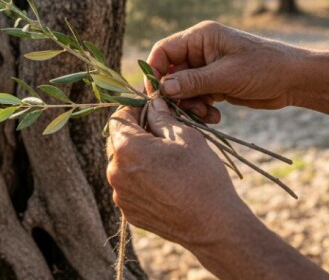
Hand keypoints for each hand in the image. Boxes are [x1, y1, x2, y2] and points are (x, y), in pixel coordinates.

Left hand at [106, 99, 246, 249]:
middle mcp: (115, 172)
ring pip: (123, 165)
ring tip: (166, 161)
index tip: (152, 110)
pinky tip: (164, 183)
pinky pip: (129, 187)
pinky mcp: (128, 213)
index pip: (118, 117)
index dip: (135, 109)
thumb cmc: (202, 175)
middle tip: (162, 135)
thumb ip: (162, 116)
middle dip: (136, 134)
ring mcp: (120, 195)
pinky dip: (141, 180)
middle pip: (118, 142)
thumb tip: (152, 104)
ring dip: (138, 158)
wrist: (214, 225)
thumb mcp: (186, 136)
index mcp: (127, 148)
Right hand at [147, 21, 305, 111]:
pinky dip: (202, 109)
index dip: (155, 71)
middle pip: (171, 72)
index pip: (163, 51)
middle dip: (177, 94)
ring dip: (190, 105)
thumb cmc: (265, 68)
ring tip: (206, 115)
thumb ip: (193, 81)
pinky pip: (197, 97)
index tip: (156, 95)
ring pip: (183, 89)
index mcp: (201, 37)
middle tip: (187, 111)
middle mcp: (201, 50)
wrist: (295, 80)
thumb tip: (163, 88)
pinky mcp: (216, 83)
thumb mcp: (227, 76)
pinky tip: (215, 116)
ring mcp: (208, 68)